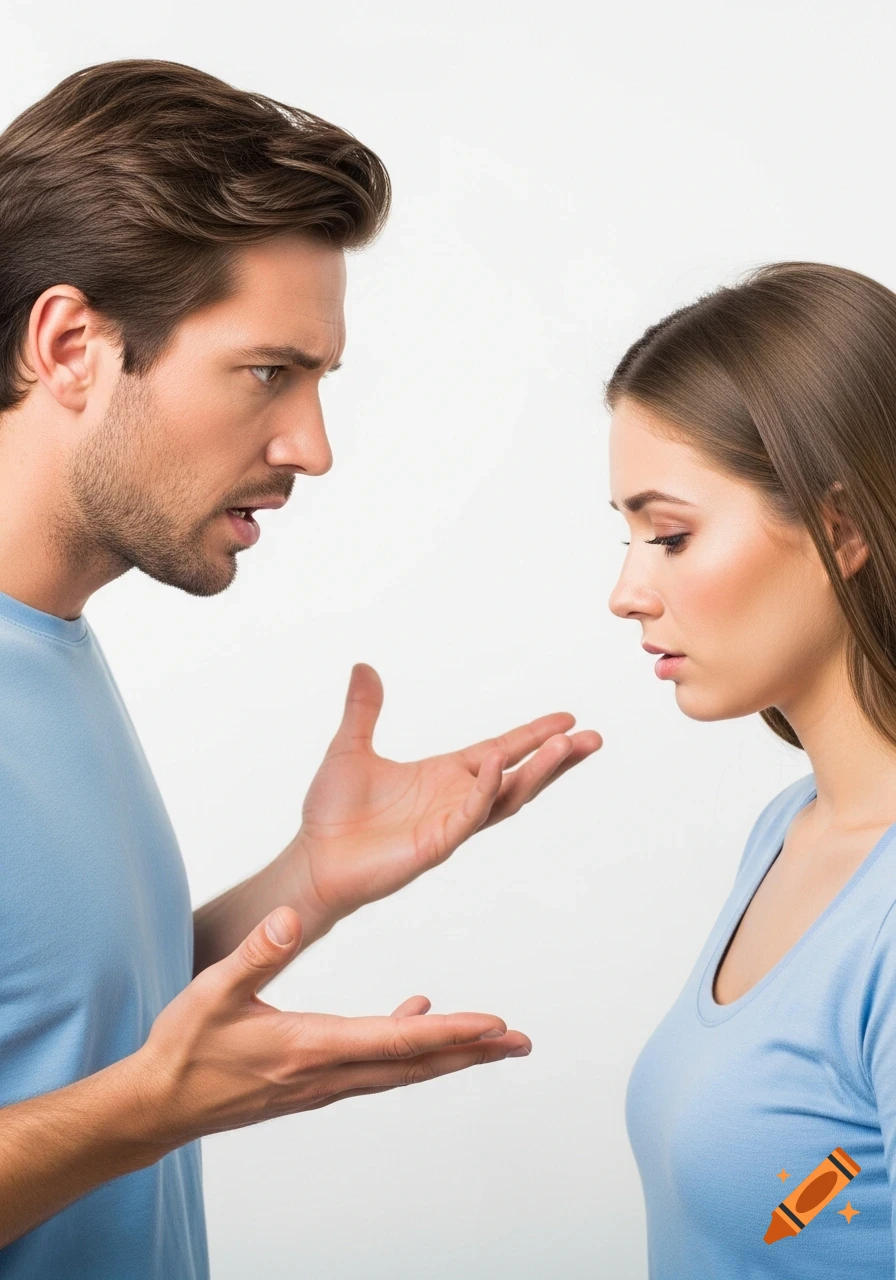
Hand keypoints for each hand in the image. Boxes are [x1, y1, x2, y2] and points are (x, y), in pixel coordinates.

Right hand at [135, 907, 530, 1145]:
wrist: (158, 1105)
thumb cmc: (184, 1048)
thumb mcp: (212, 992)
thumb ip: (255, 952)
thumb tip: (292, 916)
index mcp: (311, 1047)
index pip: (396, 1041)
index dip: (449, 1031)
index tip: (493, 1025)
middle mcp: (328, 1072)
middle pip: (415, 1064)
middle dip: (472, 1052)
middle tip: (521, 1042)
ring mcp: (323, 1082)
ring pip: (401, 1068)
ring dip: (449, 1052)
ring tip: (491, 1039)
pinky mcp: (313, 1081)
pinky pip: (375, 1065)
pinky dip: (405, 1042)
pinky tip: (414, 1010)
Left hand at [287, 664, 601, 931]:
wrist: (314, 860)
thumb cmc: (333, 813)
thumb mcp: (349, 747)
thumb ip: (363, 709)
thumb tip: (363, 667)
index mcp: (445, 776)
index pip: (501, 752)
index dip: (533, 736)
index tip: (568, 719)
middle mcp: (456, 799)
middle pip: (520, 776)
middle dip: (556, 758)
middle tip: (593, 738)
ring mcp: (450, 824)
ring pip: (506, 796)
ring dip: (537, 772)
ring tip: (566, 746)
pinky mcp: (435, 845)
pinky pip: (469, 815)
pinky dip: (485, 790)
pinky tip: (498, 764)